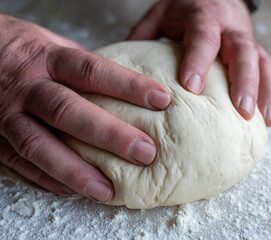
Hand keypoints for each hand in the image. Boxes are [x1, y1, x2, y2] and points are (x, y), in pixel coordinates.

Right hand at [0, 15, 170, 201]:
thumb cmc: (24, 50)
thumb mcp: (54, 45)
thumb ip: (86, 66)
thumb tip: (128, 83)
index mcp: (49, 59)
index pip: (93, 71)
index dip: (129, 86)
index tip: (162, 100)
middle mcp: (29, 87)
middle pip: (70, 112)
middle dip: (110, 135)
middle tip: (145, 152)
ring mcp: (8, 115)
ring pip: (41, 145)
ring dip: (77, 170)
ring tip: (109, 189)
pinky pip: (22, 163)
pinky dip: (49, 179)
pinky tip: (75, 190)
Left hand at [128, 0, 270, 125]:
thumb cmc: (184, 9)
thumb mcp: (161, 15)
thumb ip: (145, 37)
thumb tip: (123, 70)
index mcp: (202, 15)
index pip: (203, 36)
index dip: (199, 60)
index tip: (192, 87)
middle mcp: (228, 26)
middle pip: (242, 50)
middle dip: (242, 80)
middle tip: (239, 109)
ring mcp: (245, 38)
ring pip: (260, 61)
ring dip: (261, 91)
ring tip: (256, 120)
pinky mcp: (255, 49)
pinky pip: (269, 70)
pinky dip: (270, 94)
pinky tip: (268, 119)